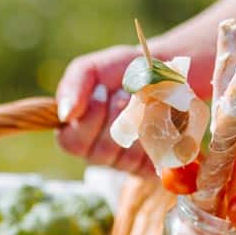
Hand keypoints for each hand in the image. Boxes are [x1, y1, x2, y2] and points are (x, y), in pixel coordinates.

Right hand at [55, 45, 154, 177]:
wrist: (171, 73)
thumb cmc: (126, 70)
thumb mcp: (96, 67)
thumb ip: (74, 84)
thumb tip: (65, 114)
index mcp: (77, 131)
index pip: (70, 143)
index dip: (89, 119)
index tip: (103, 90)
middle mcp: (97, 152)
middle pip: (99, 153)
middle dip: (116, 117)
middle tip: (126, 93)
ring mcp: (125, 163)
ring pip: (127, 157)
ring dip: (139, 122)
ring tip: (145, 100)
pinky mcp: (152, 167)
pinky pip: (153, 160)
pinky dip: (158, 132)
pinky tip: (160, 117)